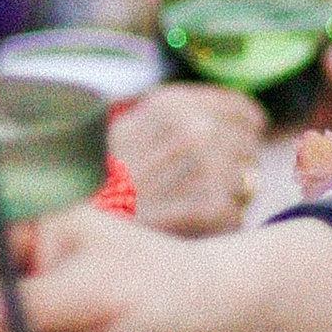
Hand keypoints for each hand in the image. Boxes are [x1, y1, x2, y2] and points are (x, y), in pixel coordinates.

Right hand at [110, 83, 265, 234]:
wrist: (82, 222)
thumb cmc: (104, 181)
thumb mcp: (131, 129)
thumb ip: (176, 117)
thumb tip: (245, 118)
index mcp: (172, 104)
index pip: (241, 111)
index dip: (247, 130)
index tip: (243, 145)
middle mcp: (192, 128)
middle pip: (249, 147)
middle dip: (237, 168)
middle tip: (210, 187)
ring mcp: (203, 166)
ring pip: (248, 181)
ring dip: (229, 198)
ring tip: (194, 207)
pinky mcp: (209, 205)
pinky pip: (236, 214)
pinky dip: (219, 225)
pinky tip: (192, 227)